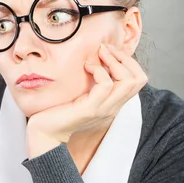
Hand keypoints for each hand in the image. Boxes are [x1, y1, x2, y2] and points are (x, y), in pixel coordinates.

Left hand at [25, 44, 147, 157]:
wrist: (44, 133)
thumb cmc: (57, 112)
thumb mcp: (80, 96)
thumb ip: (91, 84)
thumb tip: (94, 60)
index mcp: (112, 104)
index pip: (137, 81)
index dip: (128, 62)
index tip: (109, 52)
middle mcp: (112, 107)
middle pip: (139, 79)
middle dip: (125, 58)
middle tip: (106, 49)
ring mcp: (103, 109)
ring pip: (128, 82)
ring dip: (114, 61)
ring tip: (100, 54)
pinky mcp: (90, 109)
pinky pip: (105, 85)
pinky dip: (99, 70)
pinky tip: (87, 67)